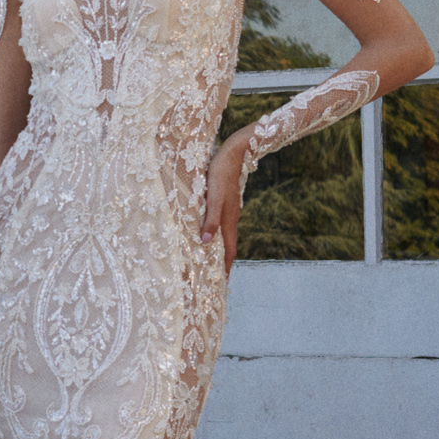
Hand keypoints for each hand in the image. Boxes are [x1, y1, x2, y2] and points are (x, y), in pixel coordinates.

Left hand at [201, 134, 246, 274]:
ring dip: (220, 251)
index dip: (225, 268)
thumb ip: (210, 220)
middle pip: (228, 247)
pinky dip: (217, 236)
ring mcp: (229, 211)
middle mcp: (230, 219)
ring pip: (225, 236)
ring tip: (213, 262)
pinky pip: (222, 226)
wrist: (234, 153)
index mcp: (228, 221)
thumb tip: (204, 242)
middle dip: (223, 264)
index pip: (228, 252)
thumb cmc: (220, 174)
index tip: (222, 285)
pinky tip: (210, 234)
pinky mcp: (226, 203)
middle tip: (217, 279)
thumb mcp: (213, 198)